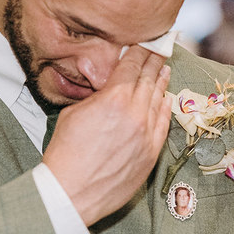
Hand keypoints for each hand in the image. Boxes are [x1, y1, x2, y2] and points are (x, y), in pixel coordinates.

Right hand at [42, 46, 171, 225]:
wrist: (72, 192)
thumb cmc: (66, 153)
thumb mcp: (73, 113)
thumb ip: (97, 96)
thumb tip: (108, 88)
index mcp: (114, 98)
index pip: (132, 65)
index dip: (140, 50)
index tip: (146, 40)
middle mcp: (135, 112)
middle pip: (149, 79)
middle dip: (154, 61)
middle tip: (162, 48)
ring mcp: (146, 133)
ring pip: (159, 100)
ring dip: (162, 82)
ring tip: (164, 69)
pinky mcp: (151, 152)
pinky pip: (164, 124)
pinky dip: (166, 109)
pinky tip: (167, 100)